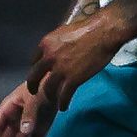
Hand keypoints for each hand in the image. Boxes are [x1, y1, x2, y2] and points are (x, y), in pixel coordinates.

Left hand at [26, 6, 130, 131]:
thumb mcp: (64, 32)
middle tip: (34, 92)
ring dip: (50, 96)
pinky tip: (64, 107)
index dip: (36, 68)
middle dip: (33, 86)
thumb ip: (57, 44)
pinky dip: (63, 103)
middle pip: (34, 76)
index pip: (34, 60)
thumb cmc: (87, 29)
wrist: (103, 33)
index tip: (38, 74)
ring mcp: (60, 70)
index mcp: (45, 44)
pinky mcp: (73, 79)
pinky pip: (64, 95)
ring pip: (48, 88)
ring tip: (52, 101)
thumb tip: (58, 50)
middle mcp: (48, 58)